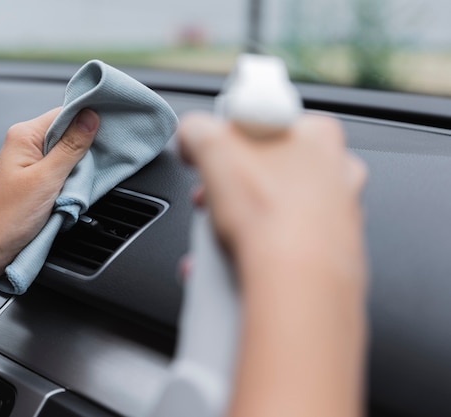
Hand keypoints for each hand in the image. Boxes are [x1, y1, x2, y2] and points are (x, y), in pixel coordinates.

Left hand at [0, 107, 98, 278]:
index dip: (88, 119)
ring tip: (83, 179)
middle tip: (100, 161)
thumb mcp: (47, 178)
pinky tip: (75, 188)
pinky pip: (60, 170)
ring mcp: (29, 162)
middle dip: (86, 146)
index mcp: (24, 135)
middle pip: (67, 132)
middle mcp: (25, 144)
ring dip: (79, 166)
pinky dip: (71, 177)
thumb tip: (90, 117)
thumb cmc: (6, 216)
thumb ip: (71, 146)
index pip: (65, 112)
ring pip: (66, 153)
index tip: (110, 129)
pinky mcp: (34, 180)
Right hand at [177, 111, 366, 282]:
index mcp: (317, 134)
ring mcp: (337, 214)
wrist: (296, 281)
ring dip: (237, 221)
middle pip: (266, 170)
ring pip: (273, 209)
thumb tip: (190, 135)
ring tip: (215, 236)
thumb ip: (195, 129)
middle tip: (209, 201)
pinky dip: (254, 251)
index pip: (263, 125)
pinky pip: (281, 244)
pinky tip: (229, 262)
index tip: (210, 160)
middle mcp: (337, 172)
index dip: (229, 142)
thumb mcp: (211, 145)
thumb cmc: (269, 213)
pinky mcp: (330, 253)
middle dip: (230, 187)